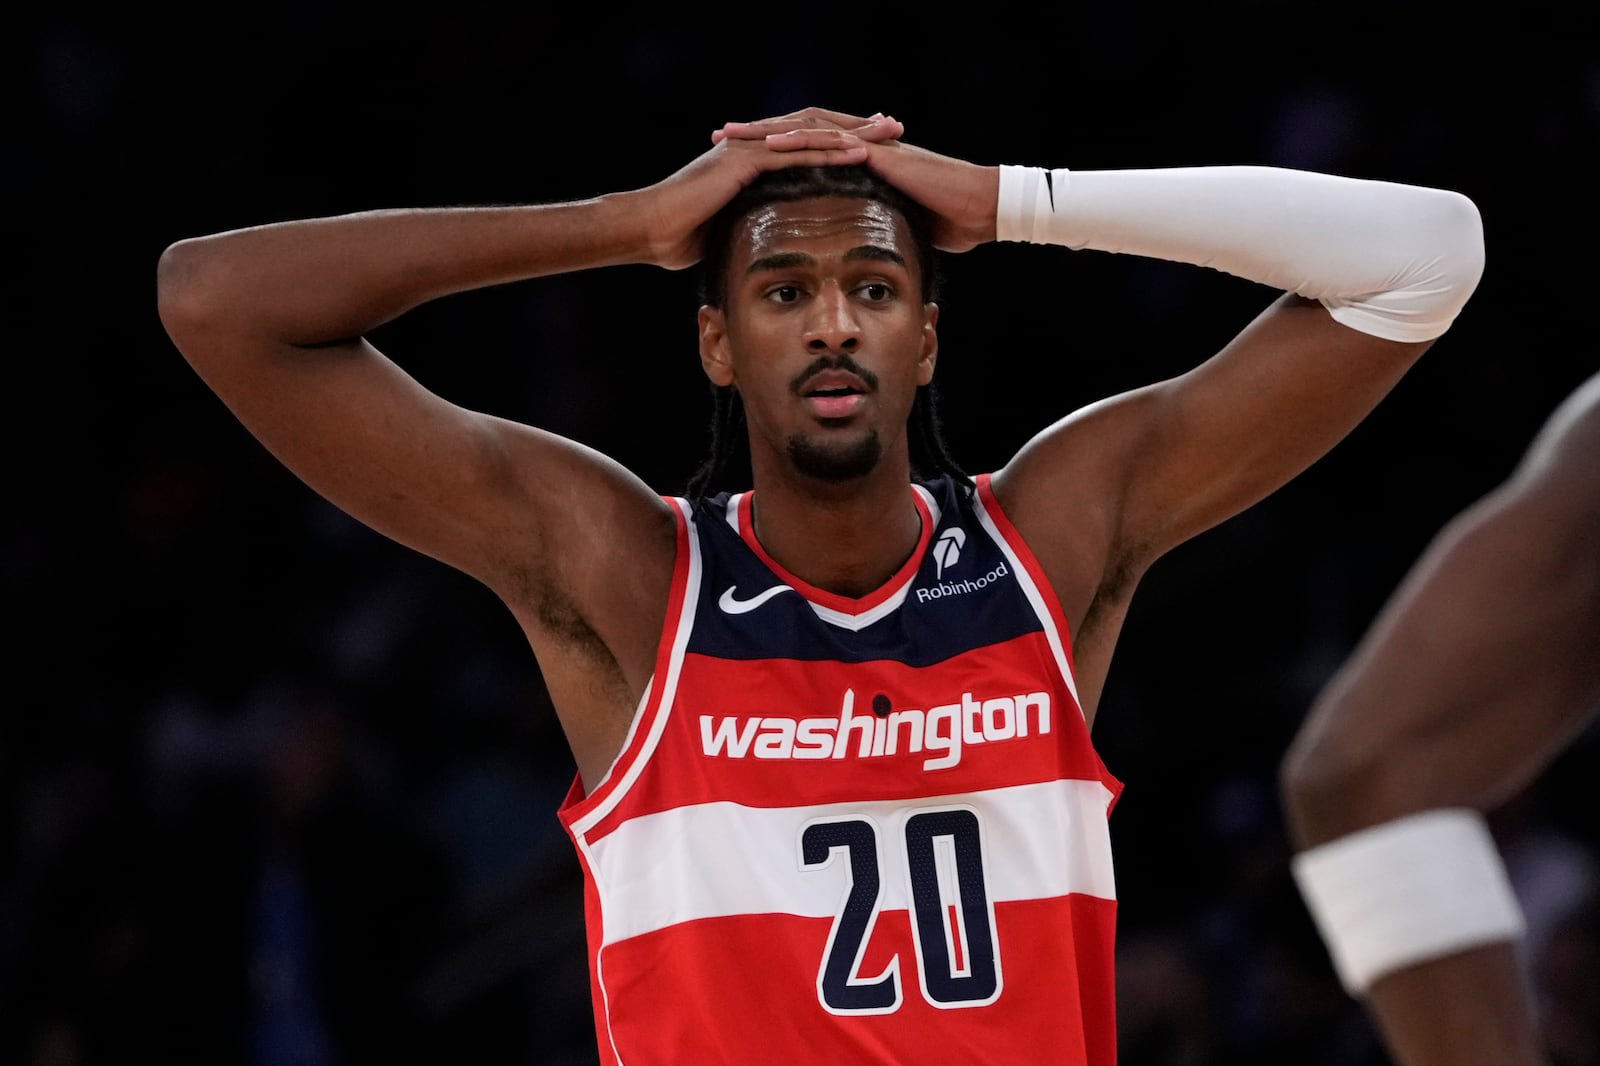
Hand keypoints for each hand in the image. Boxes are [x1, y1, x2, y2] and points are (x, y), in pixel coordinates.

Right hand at [634, 125, 869, 270]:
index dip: (843, 142)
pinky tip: (859, 154)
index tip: (879, 145)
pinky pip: (794, 153)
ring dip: (852, 133)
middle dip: (858, 127)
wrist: (650, 230)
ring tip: (888, 134)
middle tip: (895, 126)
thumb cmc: (681, 238)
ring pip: (811, 134)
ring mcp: (749, 150)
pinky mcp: (744, 161)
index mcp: (754, 159)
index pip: (807, 143)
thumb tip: (771, 246)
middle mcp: (754, 146)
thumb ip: (753, 226)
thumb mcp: (728, 230)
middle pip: (816, 129)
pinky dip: (828, 152)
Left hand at [713, 107, 997, 253]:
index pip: (806, 149)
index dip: (769, 152)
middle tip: (719, 136)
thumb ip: (869, 228)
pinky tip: (772, 145)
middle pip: (798, 131)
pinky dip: (801, 141)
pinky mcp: (879, 153)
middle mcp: (859, 147)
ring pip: (808, 128)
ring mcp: (869, 146)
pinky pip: (833, 142)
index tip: (734, 159)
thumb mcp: (894, 226)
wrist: (978, 209)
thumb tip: (852, 252)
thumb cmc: (945, 222)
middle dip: (756, 133)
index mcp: (858, 162)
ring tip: (733, 134)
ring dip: (767, 130)